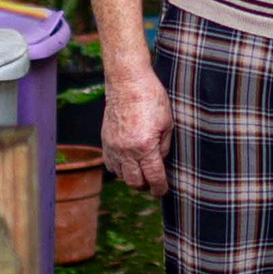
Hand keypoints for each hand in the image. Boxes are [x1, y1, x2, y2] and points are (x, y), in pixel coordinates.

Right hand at [100, 66, 172, 192]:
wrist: (127, 81)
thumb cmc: (151, 98)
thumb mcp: (167, 123)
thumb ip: (164, 147)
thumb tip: (160, 161)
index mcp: (145, 147)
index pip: (153, 178)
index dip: (159, 188)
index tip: (162, 191)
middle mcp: (126, 150)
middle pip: (134, 182)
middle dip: (145, 186)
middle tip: (153, 183)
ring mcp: (113, 146)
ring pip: (120, 175)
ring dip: (131, 177)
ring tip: (141, 171)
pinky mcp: (105, 140)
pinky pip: (109, 164)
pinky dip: (119, 167)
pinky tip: (128, 161)